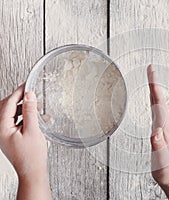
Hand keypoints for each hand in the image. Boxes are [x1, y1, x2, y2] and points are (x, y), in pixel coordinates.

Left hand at [0, 84, 50, 199]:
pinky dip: (26, 117)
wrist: (32, 171)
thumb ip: (30, 111)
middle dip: (19, 99)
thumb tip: (29, 96)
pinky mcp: (11, 136)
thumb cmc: (31, 156)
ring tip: (37, 107)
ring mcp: (5, 133)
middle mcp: (1, 130)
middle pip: (7, 107)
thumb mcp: (33, 130)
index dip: (18, 93)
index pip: (8, 104)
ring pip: (12, 114)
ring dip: (24, 108)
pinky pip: (16, 121)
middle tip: (30, 93)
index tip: (27, 85)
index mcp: (1, 127)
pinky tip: (37, 118)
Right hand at [147, 65, 168, 199]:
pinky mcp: (161, 131)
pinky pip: (157, 111)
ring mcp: (164, 127)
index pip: (159, 103)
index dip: (154, 87)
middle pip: (159, 99)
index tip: (151, 73)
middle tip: (150, 69)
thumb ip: (158, 146)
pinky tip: (152, 100)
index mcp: (164, 128)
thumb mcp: (161, 160)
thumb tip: (155, 132)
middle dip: (154, 83)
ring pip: (158, 104)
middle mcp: (165, 125)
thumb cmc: (166, 170)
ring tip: (150, 79)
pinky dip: (154, 101)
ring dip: (154, 90)